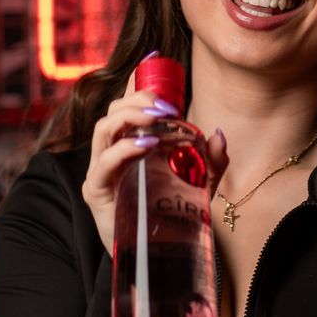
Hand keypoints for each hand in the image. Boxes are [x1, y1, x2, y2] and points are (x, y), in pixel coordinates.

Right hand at [81, 65, 231, 254]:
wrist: (158, 256)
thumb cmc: (171, 218)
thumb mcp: (199, 186)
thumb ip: (212, 162)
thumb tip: (218, 135)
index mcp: (134, 143)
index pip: (131, 104)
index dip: (139, 80)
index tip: (157, 60)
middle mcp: (114, 152)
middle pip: (115, 109)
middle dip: (140, 99)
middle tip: (170, 106)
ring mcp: (102, 170)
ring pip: (105, 128)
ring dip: (133, 118)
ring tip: (160, 120)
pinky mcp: (97, 190)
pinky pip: (105, 161)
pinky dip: (125, 148)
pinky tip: (147, 145)